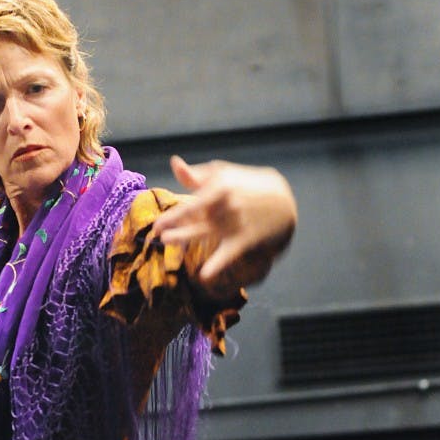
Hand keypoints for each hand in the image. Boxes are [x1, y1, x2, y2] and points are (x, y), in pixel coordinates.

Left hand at [152, 154, 296, 286]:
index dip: (174, 215)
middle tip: (158, 234)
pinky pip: (229, 253)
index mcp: (220, 187)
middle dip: (176, 225)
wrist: (283, 199)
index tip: (156, 225)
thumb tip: (174, 164)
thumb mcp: (224, 174)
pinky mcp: (245, 239)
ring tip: (167, 240)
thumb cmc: (246, 184)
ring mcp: (235, 222)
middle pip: (197, 217)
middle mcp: (226, 205)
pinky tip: (204, 275)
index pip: (193, 203)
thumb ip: (197, 175)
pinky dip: (218, 264)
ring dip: (185, 237)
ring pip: (206, 233)